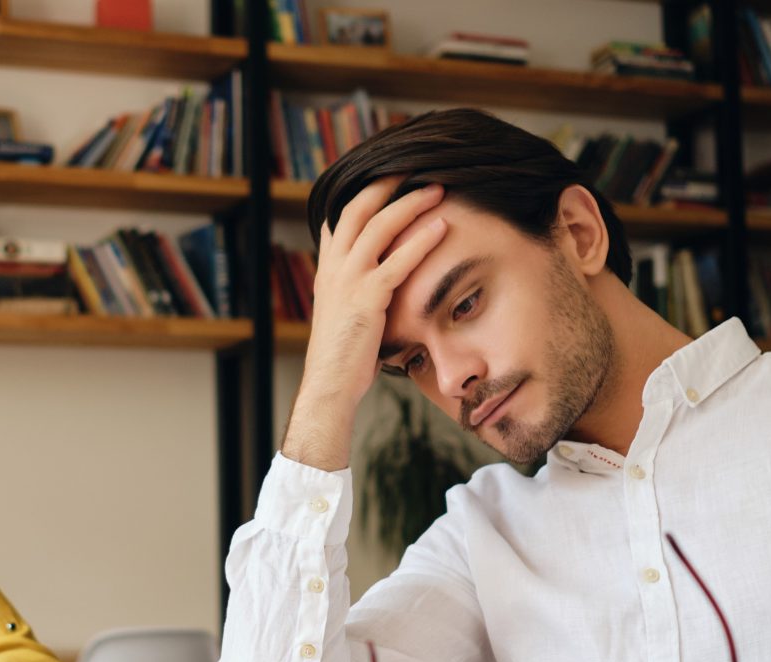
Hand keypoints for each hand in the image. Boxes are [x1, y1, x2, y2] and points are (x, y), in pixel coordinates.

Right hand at [283, 178, 449, 470]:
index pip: (342, 215)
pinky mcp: (365, 299)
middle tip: (416, 166)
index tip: (390, 175)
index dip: (365, 191)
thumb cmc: (345, 357)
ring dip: (410, 203)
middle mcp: (333, 267)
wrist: (329, 387)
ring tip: (438, 188)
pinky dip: (421, 240)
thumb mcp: (346, 314)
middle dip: (387, 182)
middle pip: (358, 207)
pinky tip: (442, 227)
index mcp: (327, 268)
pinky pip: (397, 261)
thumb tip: (384, 277)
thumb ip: (361, 289)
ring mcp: (347, 281)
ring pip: (378, 226)